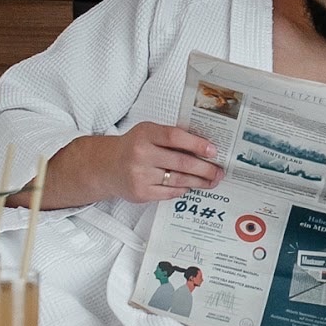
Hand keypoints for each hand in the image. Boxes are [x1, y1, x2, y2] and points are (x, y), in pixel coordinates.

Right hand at [101, 122, 223, 202]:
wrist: (107, 166)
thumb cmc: (134, 146)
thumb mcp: (148, 133)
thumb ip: (171, 137)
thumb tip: (205, 147)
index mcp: (145, 134)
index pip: (175, 137)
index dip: (197, 144)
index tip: (213, 151)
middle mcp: (141, 154)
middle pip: (181, 162)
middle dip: (205, 168)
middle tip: (219, 171)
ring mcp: (140, 175)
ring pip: (178, 179)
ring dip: (199, 181)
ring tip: (212, 181)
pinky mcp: (140, 193)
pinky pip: (169, 192)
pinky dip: (183, 189)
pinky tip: (191, 186)